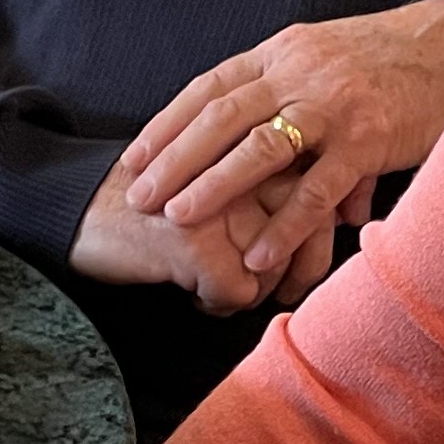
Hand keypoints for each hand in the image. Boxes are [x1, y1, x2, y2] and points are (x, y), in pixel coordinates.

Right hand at [72, 161, 365, 312]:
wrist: (84, 207)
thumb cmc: (171, 196)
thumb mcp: (234, 178)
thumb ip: (292, 186)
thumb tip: (359, 213)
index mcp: (261, 140)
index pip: (326, 192)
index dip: (318, 239)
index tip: (298, 267)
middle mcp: (247, 164)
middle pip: (309, 233)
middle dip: (299, 275)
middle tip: (280, 293)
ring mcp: (221, 202)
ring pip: (275, 269)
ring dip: (256, 292)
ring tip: (228, 288)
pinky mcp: (195, 240)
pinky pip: (238, 294)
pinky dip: (217, 303)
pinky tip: (194, 294)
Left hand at [117, 0, 443, 276]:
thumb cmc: (386, 61)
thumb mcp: (326, 62)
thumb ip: (289, 103)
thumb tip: (261, 154)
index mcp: (284, 52)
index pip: (210, 87)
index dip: (167, 123)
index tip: (133, 157)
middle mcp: (301, 73)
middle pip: (222, 116)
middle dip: (174, 158)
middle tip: (138, 195)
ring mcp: (333, 107)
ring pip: (260, 147)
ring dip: (213, 184)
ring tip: (178, 217)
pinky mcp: (368, 140)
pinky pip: (317, 188)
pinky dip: (284, 224)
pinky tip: (257, 253)